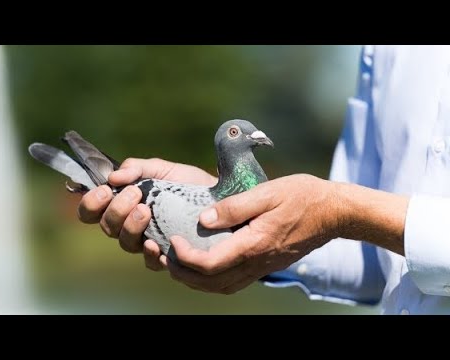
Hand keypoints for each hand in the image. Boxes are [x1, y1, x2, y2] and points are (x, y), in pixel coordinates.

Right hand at [77, 158, 216, 269]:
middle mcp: (130, 225)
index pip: (92, 211)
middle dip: (116, 209)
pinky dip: (148, 253)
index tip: (104, 190)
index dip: (90, 204)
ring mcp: (147, 241)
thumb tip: (113, 176)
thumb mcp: (163, 170)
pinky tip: (154, 243)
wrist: (219, 199)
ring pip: (125, 243)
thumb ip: (137, 168)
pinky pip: (149, 261)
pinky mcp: (166, 255)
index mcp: (124, 204)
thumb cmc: (188, 184)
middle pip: (107, 226)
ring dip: (131, 226)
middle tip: (135, 193)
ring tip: (146, 210)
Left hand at [162, 174, 341, 293]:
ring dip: (198, 281)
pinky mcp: (268, 265)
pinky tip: (208, 266)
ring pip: (223, 287)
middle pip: (212, 282)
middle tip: (167, 258)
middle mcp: (257, 262)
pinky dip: (215, 280)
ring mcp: (264, 267)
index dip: (185, 256)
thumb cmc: (302, 197)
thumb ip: (233, 207)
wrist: (334, 213)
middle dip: (184, 274)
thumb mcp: (267, 193)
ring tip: (181, 266)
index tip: (173, 239)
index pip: (210, 264)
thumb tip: (203, 219)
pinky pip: (236, 281)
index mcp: (254, 244)